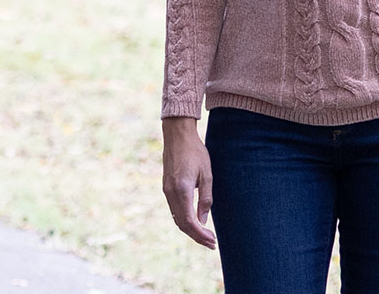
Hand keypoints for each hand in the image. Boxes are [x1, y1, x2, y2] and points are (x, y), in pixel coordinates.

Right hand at [162, 117, 216, 249]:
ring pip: (177, 218)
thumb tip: (203, 221)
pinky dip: (184, 219)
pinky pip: (174, 210)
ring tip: (205, 235)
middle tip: (211, 243)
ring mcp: (166, 191)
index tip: (212, 241)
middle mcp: (171, 194)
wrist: (178, 136)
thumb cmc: (196, 152)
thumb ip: (205, 198)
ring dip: (190, 229)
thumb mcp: (206, 174)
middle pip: (181, 224)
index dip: (200, 235)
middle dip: (196, 236)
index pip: (189, 222)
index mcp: (181, 190)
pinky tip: (194, 221)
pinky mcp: (166, 188)